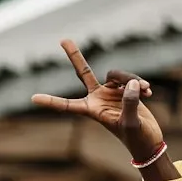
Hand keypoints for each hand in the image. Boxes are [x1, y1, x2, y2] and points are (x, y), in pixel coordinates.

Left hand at [32, 40, 175, 180]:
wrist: (148, 141)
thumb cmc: (136, 139)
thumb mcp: (131, 124)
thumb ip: (129, 103)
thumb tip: (130, 84)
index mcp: (92, 111)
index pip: (67, 106)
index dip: (51, 101)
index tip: (33, 98)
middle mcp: (98, 99)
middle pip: (84, 73)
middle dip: (75, 56)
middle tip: (63, 39)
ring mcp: (111, 93)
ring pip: (117, 75)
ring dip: (131, 79)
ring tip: (145, 90)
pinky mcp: (125, 90)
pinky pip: (130, 79)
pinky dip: (139, 83)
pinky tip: (148, 92)